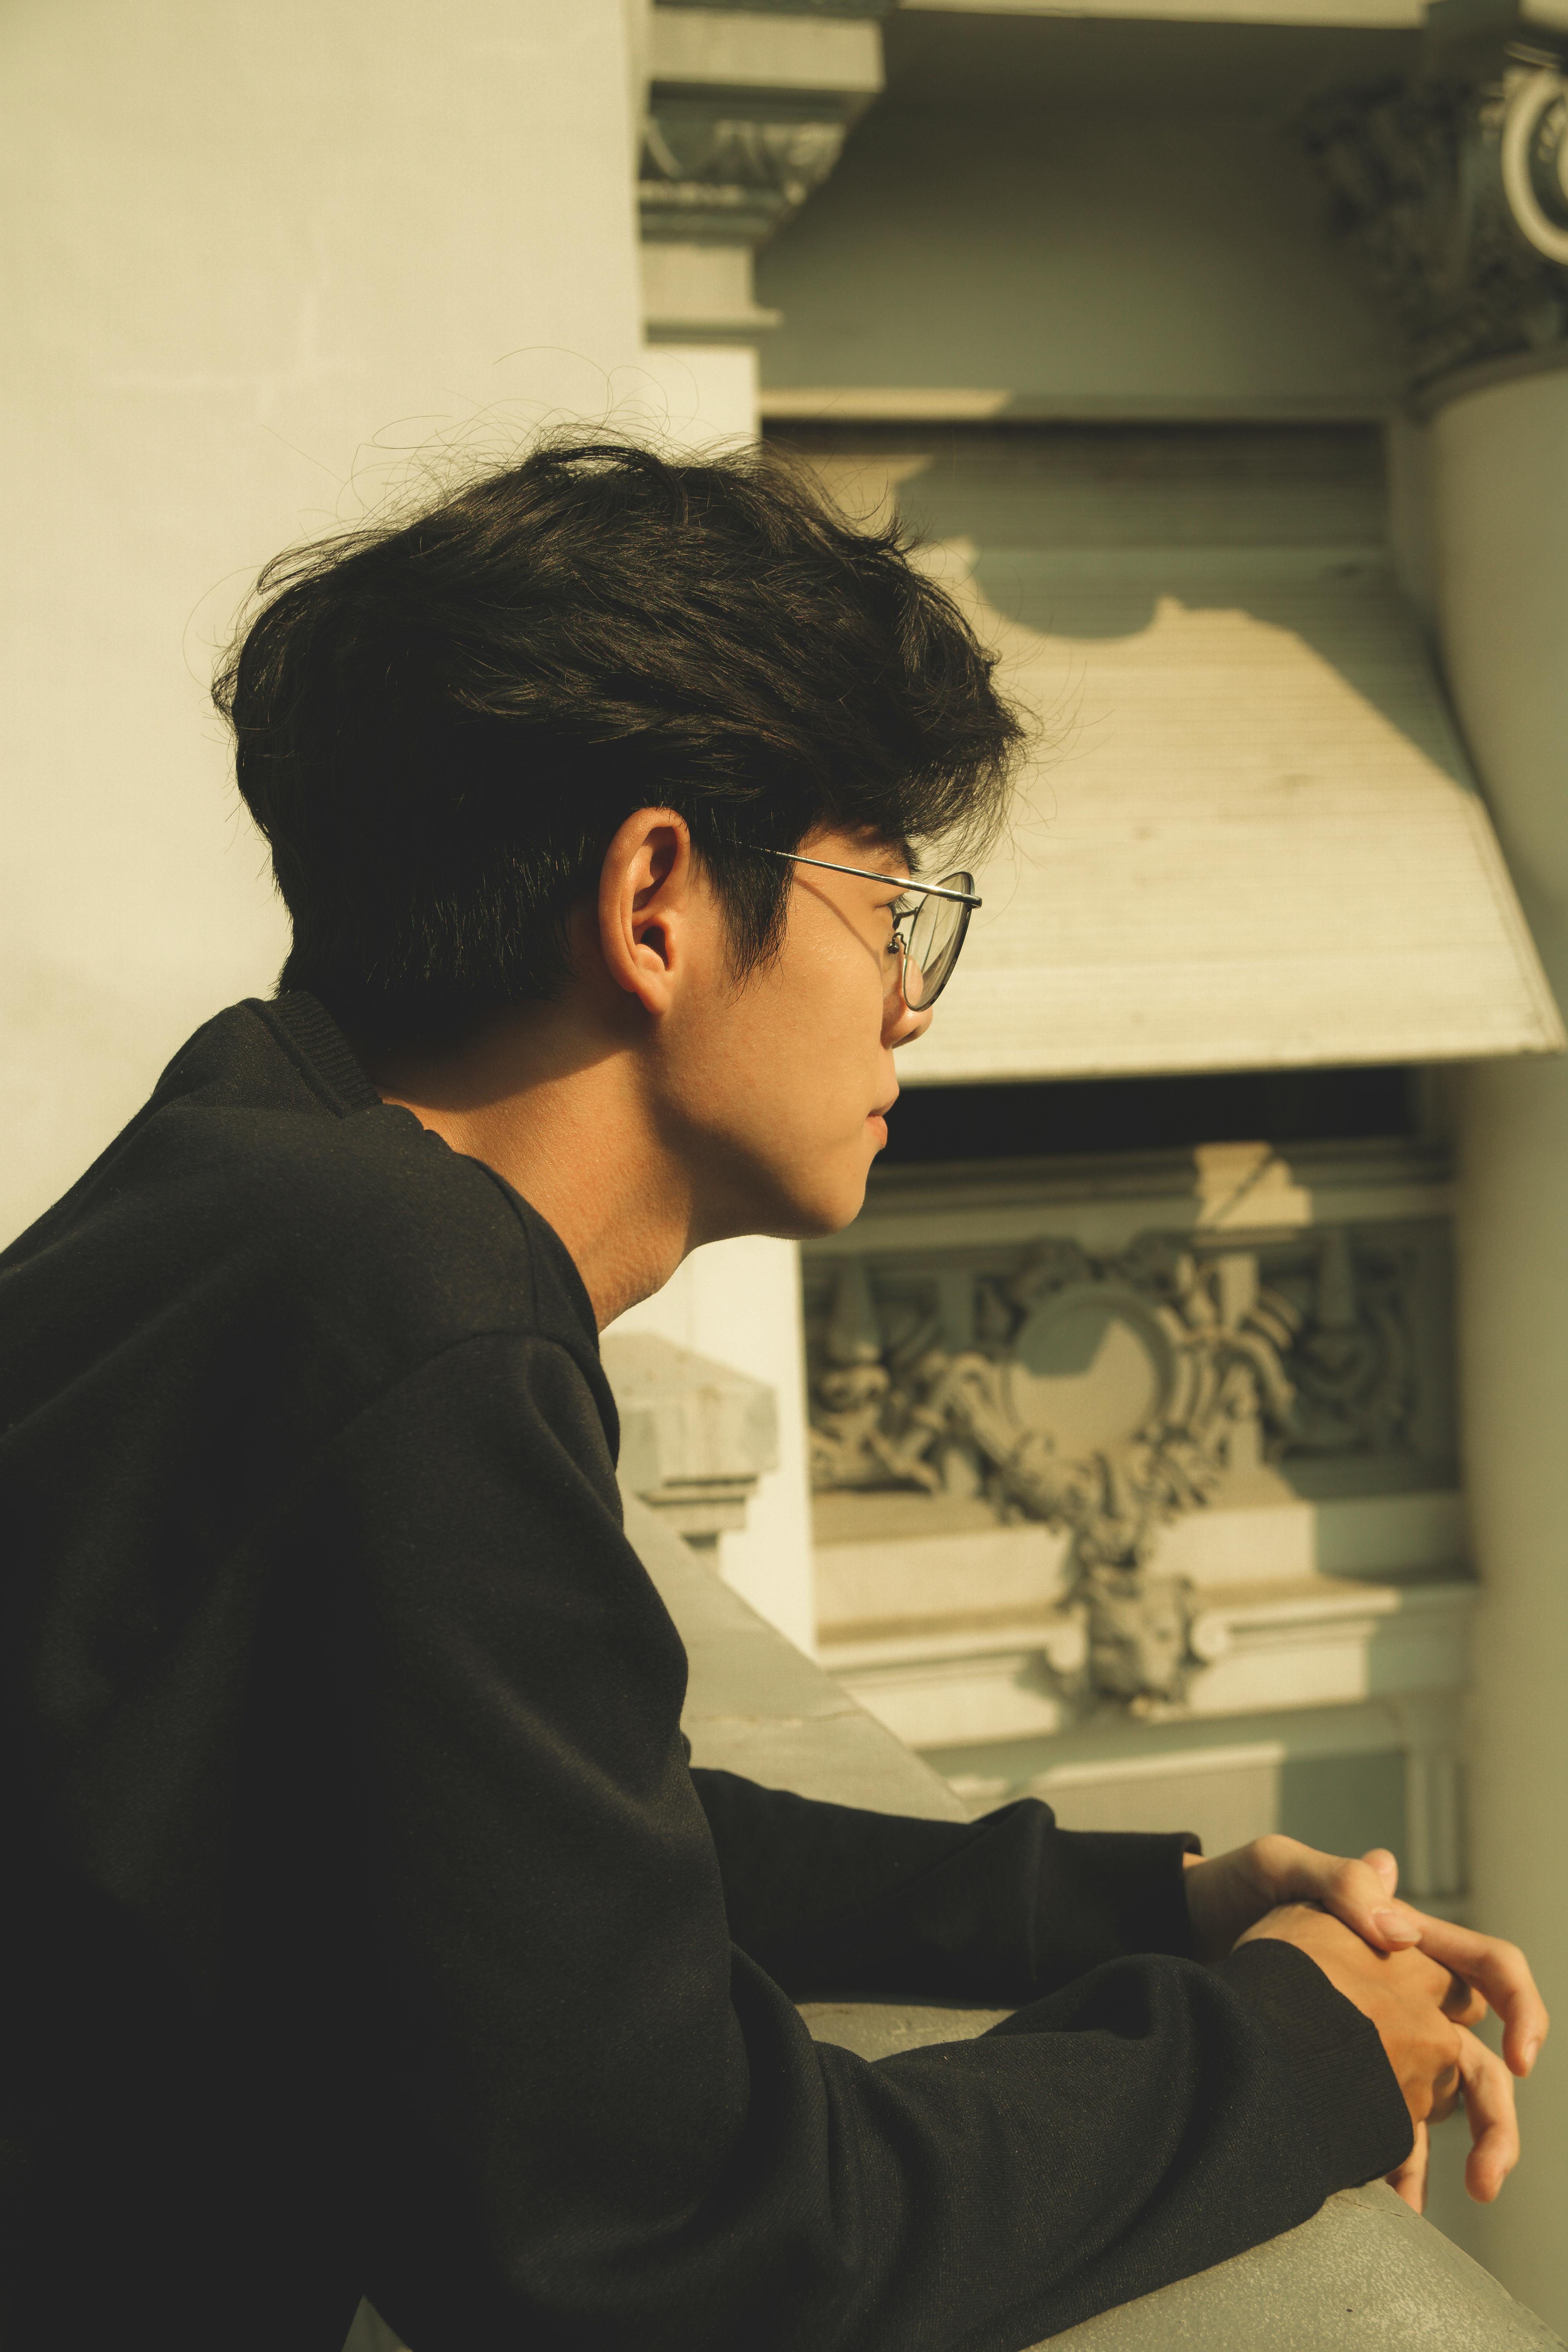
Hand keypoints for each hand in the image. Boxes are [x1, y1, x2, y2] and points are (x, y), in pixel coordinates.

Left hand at [1186, 1837, 1547, 2211]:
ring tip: (1409, 2201)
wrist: (1177, 1930)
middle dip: (1496, 2122)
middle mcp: (1403, 1991)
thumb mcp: (1281, 1867)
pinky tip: (1371, 2196)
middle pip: (1477, 2060)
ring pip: (1434, 2105)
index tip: (1520, 2059)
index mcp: (1405, 1938)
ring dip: (1432, 2157)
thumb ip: (1342, 1883)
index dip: (1521, 2008)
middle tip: (1485, 2177)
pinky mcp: (1337, 2071)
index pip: (1489, 1968)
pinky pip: (1377, 2124)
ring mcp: (1374, 2038)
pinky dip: (1379, 2163)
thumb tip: (1399, 1927)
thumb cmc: (1232, 1887)